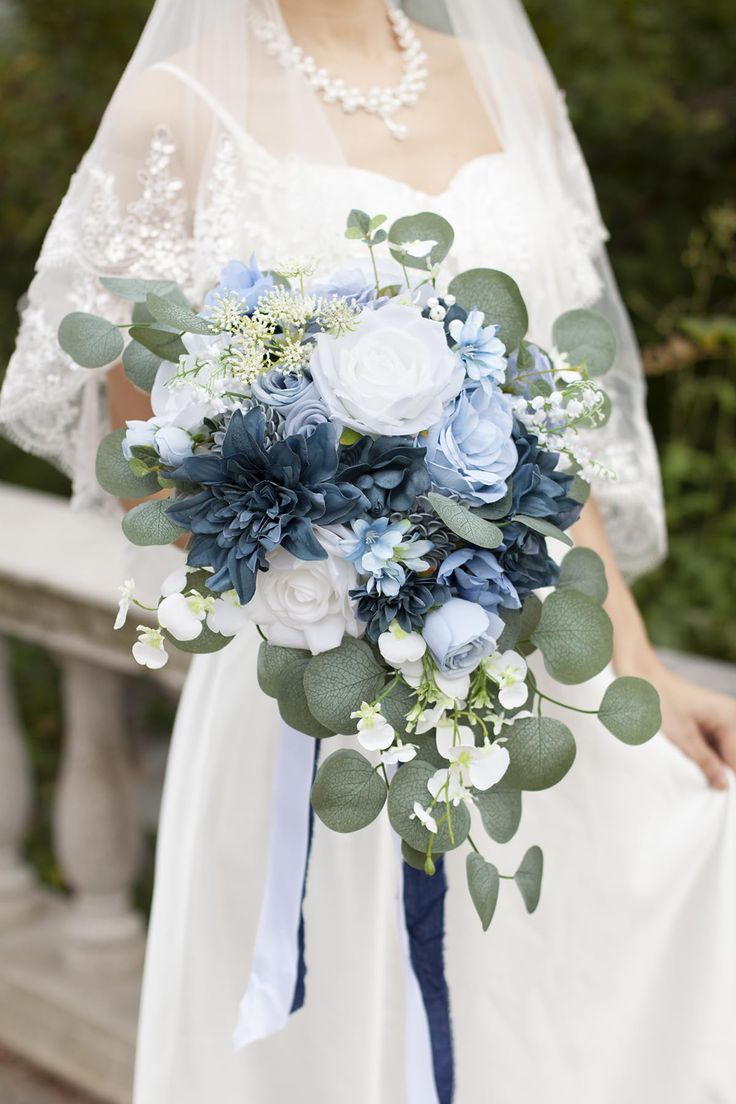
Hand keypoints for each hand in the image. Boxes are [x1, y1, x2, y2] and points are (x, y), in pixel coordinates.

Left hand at [630, 656, 735, 788]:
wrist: (640, 681)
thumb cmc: (659, 704)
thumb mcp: (683, 738)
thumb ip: (706, 763)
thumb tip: (724, 787)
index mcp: (731, 719)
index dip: (728, 783)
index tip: (716, 795)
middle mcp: (732, 718)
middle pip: (732, 759)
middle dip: (720, 774)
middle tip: (702, 785)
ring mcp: (722, 721)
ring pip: (724, 757)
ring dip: (710, 768)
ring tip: (689, 770)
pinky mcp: (709, 726)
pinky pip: (714, 750)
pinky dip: (704, 760)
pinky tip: (691, 765)